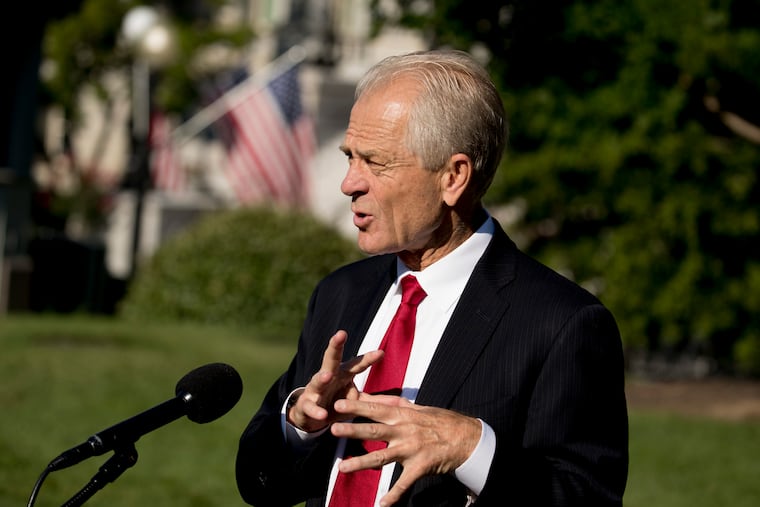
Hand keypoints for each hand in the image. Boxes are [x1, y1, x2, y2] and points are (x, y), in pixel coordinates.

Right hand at [287, 331, 383, 432]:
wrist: (312, 415)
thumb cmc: (337, 401)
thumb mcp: (356, 400)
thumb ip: (375, 400)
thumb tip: (399, 402)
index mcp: (343, 373)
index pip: (357, 363)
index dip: (368, 358)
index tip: (381, 352)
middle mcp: (329, 375)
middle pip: (332, 358)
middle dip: (336, 345)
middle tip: (341, 333)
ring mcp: (316, 388)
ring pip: (318, 379)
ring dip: (322, 378)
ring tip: (327, 375)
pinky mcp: (306, 403)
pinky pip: (311, 406)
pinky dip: (316, 410)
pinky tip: (321, 414)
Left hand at [330, 393, 481, 506]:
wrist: (466, 438)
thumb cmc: (440, 421)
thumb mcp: (418, 408)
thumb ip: (394, 405)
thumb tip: (372, 398)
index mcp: (403, 416)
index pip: (375, 410)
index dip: (356, 407)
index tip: (338, 405)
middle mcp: (405, 431)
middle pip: (374, 431)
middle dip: (353, 430)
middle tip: (333, 430)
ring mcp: (412, 450)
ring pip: (382, 457)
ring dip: (361, 462)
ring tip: (342, 467)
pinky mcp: (420, 467)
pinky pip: (404, 483)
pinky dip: (393, 495)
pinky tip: (381, 505)